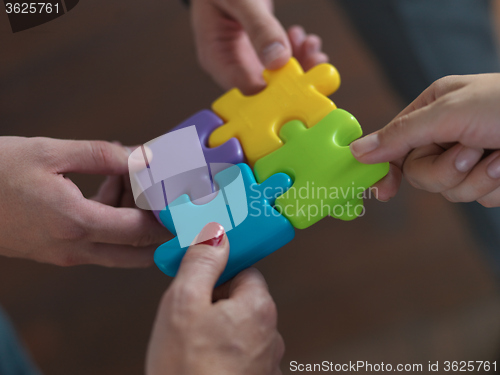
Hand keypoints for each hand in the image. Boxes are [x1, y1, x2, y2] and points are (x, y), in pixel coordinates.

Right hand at [0, 136, 169, 266]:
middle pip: (138, 253)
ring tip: (129, 180)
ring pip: (119, 248)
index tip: (187, 203)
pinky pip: (99, 243)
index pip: (141, 231)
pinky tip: (107, 187)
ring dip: (135, 221)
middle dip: (160, 229)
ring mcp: (66, 254)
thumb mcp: (51, 152)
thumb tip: (144, 157)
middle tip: (173, 201)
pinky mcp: (58, 252)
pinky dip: (114, 222)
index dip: (168, 218)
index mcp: (77, 222)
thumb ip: (104, 155)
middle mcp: (75, 247)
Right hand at [146, 222, 283, 374]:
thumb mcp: (184, 303)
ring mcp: (266, 361)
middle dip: (214, 303)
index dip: (218, 273)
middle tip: (187, 317)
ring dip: (218, 330)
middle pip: (242, 300)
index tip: (199, 279)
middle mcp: (270, 333)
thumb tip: (215, 233)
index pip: (245, 270)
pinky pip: (239, 355)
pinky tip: (201, 365)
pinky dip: (223, 355)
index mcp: (258, 306)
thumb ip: (202, 263)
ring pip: (239, 330)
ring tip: (191, 345)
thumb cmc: (189, 369)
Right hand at [191, 0, 327, 93]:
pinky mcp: (259, 48)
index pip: (244, 88)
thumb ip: (259, 28)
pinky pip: (281, 61)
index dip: (273, 92)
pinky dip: (298, 52)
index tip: (297, 82)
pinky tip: (302, 38)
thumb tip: (278, 60)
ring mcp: (246, 56)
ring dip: (300, 64)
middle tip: (315, 66)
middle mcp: (231, 61)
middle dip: (293, 79)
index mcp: (215, 56)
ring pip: (277, 76)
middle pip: (265, 87)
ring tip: (310, 46)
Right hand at [350, 74, 499, 206]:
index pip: (394, 142)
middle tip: (469, 153)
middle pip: (420, 173)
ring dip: (474, 179)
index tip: (383, 191)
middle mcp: (448, 134)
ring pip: (449, 190)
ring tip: (498, 158)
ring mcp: (469, 158)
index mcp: (433, 109)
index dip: (385, 167)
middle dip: (445, 170)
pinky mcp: (490, 179)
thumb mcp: (449, 113)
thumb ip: (401, 134)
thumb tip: (358, 150)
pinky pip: (478, 197)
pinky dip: (494, 187)